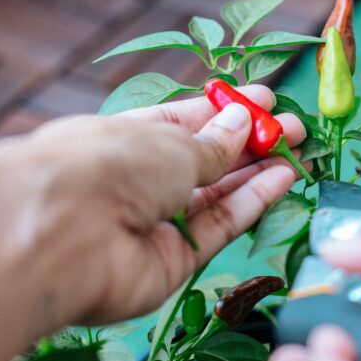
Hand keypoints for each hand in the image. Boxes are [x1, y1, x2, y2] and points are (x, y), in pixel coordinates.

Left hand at [0, 85, 305, 360]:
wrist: (63, 233)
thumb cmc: (109, 163)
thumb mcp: (170, 140)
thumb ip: (213, 142)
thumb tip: (242, 123)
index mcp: (126, 138)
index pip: (184, 121)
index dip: (226, 110)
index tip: (266, 99)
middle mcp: (138, 180)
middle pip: (205, 159)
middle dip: (251, 141)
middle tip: (293, 126)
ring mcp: (154, 222)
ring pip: (216, 194)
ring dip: (257, 171)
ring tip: (297, 149)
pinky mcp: (172, 261)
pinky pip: (218, 226)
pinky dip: (252, 202)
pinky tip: (283, 178)